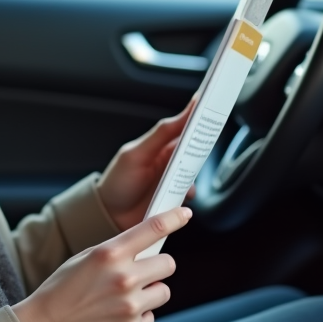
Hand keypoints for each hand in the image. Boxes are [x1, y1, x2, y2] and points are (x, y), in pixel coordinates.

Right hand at [12, 207, 190, 321]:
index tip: (184, 214)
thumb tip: (148, 248)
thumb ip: (117, 252)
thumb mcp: (85, 259)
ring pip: (163, 292)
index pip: (153, 229)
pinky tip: (115, 318)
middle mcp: (124, 279)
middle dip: (157, 266)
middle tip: (141, 273)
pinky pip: (151, 317)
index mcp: (109, 254)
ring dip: (150, 293)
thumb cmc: (62, 291)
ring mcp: (131, 307)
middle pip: (168, 264)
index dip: (174, 218)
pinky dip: (139, 317)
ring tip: (123, 299)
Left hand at [97, 99, 194, 231]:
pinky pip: (191, 192)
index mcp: (160, 144)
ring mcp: (173, 178)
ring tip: (181, 177)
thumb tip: (185, 113)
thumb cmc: (118, 181)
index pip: (184, 125)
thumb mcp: (136, 154)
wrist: (109, 217)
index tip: (214, 105)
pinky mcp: (176, 197)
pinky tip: (182, 196)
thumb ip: (161, 135)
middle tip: (205, 145)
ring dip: (193, 173)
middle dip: (202, 146)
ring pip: (195, 171)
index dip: (199, 115)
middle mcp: (169, 159)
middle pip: (195, 148)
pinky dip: (191, 193)